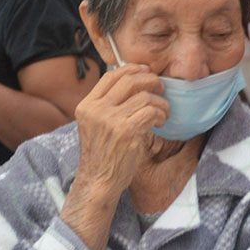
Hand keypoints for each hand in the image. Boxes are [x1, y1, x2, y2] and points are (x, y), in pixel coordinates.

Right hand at [72, 63, 167, 198]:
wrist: (99, 180)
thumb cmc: (102, 153)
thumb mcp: (95, 125)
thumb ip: (106, 105)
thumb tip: (132, 82)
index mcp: (86, 105)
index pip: (111, 75)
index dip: (132, 69)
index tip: (146, 71)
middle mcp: (96, 110)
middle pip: (130, 80)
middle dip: (151, 81)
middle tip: (161, 89)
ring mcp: (111, 120)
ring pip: (145, 96)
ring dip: (161, 103)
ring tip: (163, 113)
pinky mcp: (127, 132)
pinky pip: (151, 111)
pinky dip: (161, 115)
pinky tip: (160, 123)